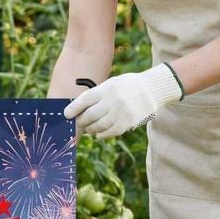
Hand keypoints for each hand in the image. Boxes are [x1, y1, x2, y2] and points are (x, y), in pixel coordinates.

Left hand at [64, 64, 182, 138]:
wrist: (152, 89)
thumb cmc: (127, 86)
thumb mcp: (112, 83)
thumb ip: (97, 95)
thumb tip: (79, 110)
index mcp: (107, 88)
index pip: (85, 100)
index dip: (74, 108)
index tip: (67, 114)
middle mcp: (113, 100)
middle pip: (90, 116)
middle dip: (81, 121)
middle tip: (79, 123)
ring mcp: (122, 112)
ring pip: (99, 126)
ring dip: (91, 129)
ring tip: (89, 128)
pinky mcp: (129, 122)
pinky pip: (111, 132)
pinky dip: (102, 134)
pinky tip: (99, 133)